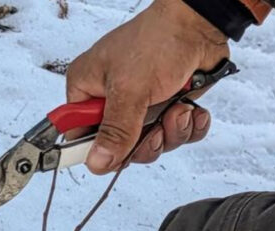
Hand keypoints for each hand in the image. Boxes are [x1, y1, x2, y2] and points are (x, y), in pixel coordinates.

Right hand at [66, 0, 228, 173]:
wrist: (197, 25)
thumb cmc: (156, 41)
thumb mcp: (129, 90)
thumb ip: (115, 131)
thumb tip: (97, 161)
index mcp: (87, 88)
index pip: (77, 133)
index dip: (94, 150)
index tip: (113, 157)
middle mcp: (110, 99)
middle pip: (117, 147)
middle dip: (144, 141)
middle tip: (154, 127)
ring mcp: (139, 105)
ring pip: (149, 144)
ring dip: (170, 131)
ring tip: (178, 108)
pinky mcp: (165, 107)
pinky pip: (173, 135)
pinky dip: (187, 126)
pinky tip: (191, 109)